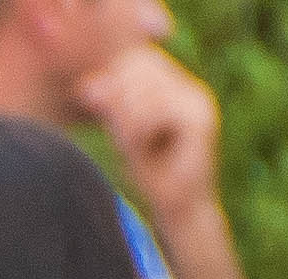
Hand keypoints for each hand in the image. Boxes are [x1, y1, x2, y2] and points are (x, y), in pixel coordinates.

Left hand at [79, 43, 222, 229]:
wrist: (181, 211)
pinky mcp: (200, 121)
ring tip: (133, 147)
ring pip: (145, 90)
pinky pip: (155, 111)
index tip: (107, 114)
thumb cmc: (153, 175)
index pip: (139, 59)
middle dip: (120, 100)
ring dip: (127, 120)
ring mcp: (199, 103)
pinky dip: (138, 132)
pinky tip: (144, 151)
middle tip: (123, 137)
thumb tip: (87, 85)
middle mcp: (192, 90)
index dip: (114, 80)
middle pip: (141, 68)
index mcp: (178, 89)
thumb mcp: (124, 135)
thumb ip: (111, 108)